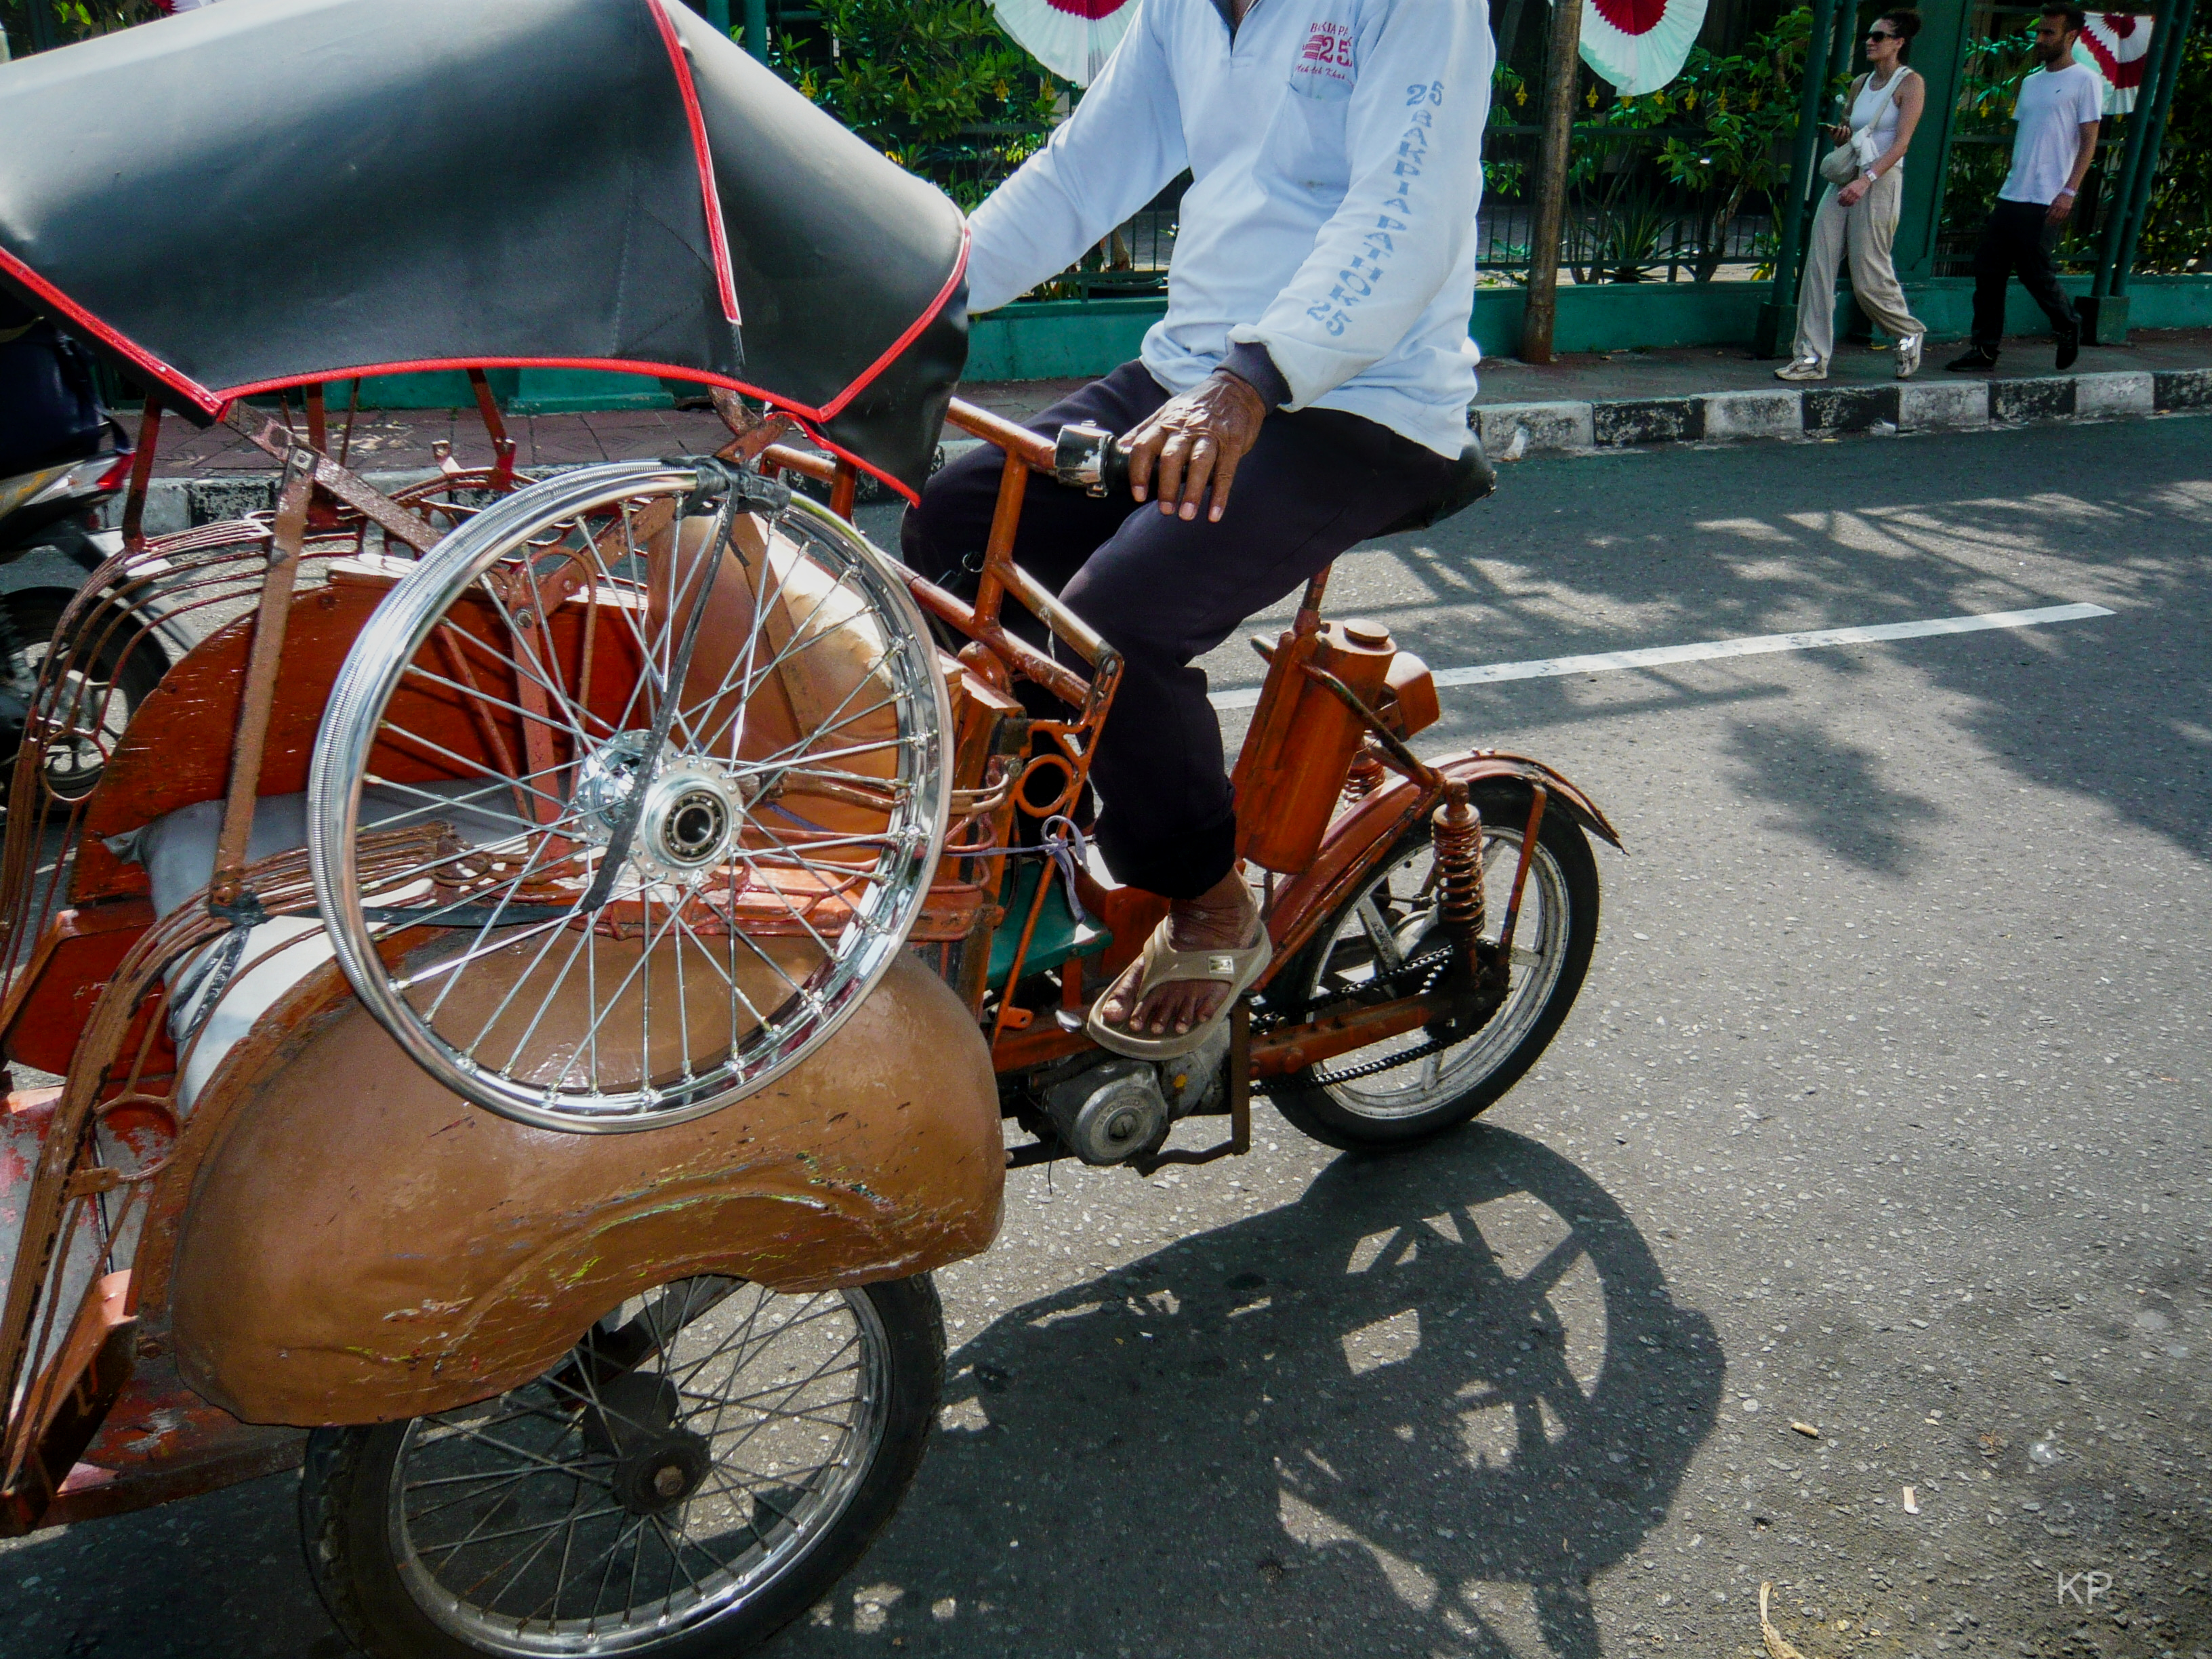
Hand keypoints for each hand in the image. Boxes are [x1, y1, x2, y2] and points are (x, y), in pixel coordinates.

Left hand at [1123, 370, 1266, 522]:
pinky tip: (1214, 514)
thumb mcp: (1167, 411)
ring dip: (1192, 492)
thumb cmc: (1197, 406)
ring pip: (1199, 463)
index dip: (1138, 472)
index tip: (1138, 495)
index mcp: (1166, 422)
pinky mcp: (1233, 442)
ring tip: (1186, 515)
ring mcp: (1211, 434)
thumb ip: (1145, 430)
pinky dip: (1220, 495)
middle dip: (1166, 486)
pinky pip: (1226, 471)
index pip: (1145, 445)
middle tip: (1165, 510)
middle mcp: (1186, 427)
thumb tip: (1119, 449)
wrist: (1236, 388)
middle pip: (1171, 457)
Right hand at [1829, 121, 1851, 144]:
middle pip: (1836, 135)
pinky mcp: (1846, 140)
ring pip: (1842, 135)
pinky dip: (1848, 131)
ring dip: (1843, 130)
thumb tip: (1834, 122)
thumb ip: (1835, 128)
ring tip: (1844, 126)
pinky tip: (1847, 128)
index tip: (1832, 128)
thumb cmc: (1838, 135)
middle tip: (1840, 127)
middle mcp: (1836, 139)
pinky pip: (1847, 136)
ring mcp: (1841, 140)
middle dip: (1838, 130)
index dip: (1831, 132)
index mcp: (1832, 137)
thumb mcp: (1836, 132)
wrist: (1842, 143)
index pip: (1830, 134)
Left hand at [1838, 177, 1869, 206]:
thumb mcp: (1848, 185)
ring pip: (1849, 202)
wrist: (1863, 182)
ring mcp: (1856, 194)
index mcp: (1849, 188)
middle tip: (1840, 204)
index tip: (1838, 201)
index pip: (1843, 195)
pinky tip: (1848, 205)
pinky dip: (1850, 204)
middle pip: (1846, 199)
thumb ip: (1843, 190)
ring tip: (1843, 205)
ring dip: (1846, 204)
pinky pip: (1854, 202)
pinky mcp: (1859, 197)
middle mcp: (1852, 192)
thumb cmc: (1855, 183)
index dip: (1840, 199)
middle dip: (1842, 203)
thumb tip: (1838, 194)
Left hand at [2047, 192, 2075, 225]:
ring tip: (2053, 224)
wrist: (2068, 192)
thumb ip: (2050, 207)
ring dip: (2056, 221)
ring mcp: (2065, 208)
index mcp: (2056, 205)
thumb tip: (2046, 213)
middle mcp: (2060, 207)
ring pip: (2060, 217)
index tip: (2046, 222)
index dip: (2048, 219)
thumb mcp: (2054, 201)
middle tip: (2049, 224)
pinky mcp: (2069, 208)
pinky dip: (2062, 219)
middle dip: (2052, 221)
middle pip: (2055, 217)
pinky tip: (2059, 221)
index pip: (2051, 214)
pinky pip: (2065, 215)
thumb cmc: (2060, 196)